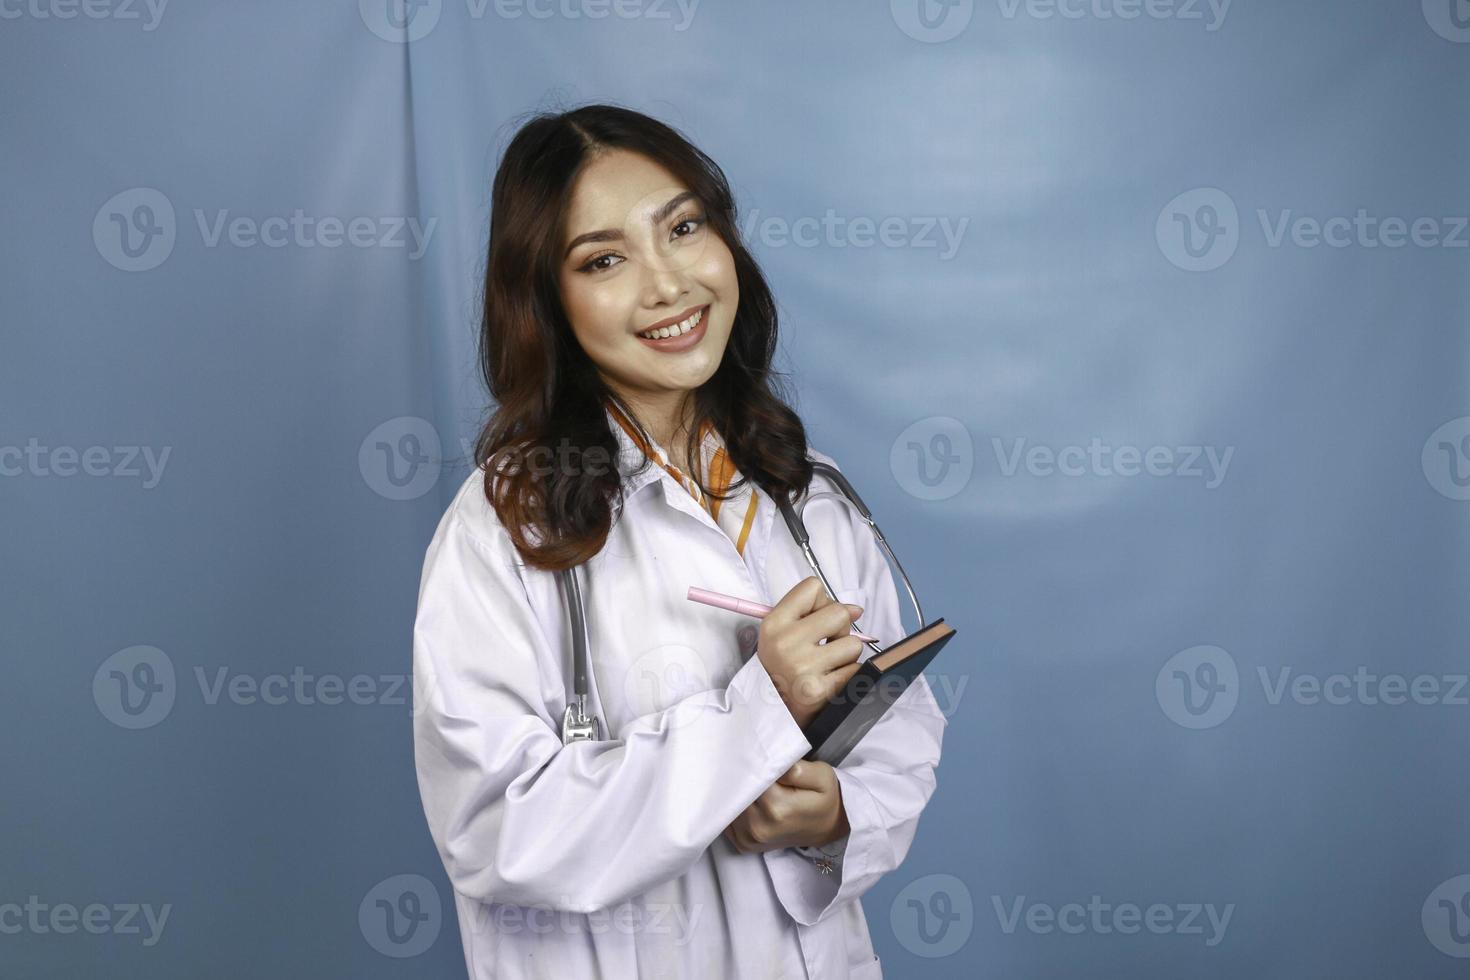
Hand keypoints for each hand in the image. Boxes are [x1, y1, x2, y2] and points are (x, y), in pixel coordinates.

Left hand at [723, 760, 849, 854]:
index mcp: (777, 808)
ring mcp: (750, 839)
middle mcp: (759, 827)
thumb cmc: (824, 798)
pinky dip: (735, 808)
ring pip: (730, 805)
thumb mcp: (822, 776)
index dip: (753, 763)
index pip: (750, 776)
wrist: (827, 826)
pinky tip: (748, 800)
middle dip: (742, 777)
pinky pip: (728, 821)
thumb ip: (798, 769)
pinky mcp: (744, 845)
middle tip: (753, 766)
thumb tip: (772, 764)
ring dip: (737, 793)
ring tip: (752, 783)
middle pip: (737, 792)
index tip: (758, 755)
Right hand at [757, 576, 864, 728]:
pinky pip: (855, 670)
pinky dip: (848, 675)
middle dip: (840, 629)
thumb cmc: (783, 665)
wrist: (774, 710)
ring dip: (846, 655)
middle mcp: (785, 643)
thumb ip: (817, 612)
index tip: (815, 619)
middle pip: (839, 613)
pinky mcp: (819, 691)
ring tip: (826, 665)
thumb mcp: (784, 632)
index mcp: (774, 623)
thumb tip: (857, 609)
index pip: (813, 587)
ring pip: (853, 644)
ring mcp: (802, 668)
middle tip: (825, 645)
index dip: (822, 601)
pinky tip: (830, 681)